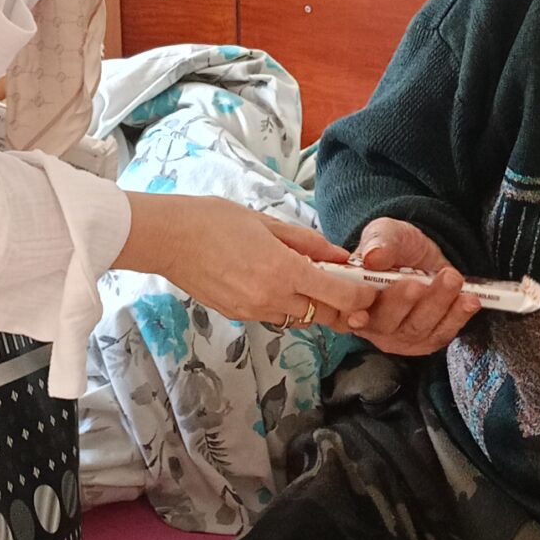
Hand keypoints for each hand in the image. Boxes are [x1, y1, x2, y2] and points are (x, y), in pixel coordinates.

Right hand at [121, 195, 371, 332]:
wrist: (169, 238)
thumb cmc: (215, 220)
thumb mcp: (268, 222)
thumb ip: (307, 242)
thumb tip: (339, 256)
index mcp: (284, 271)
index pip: (339, 295)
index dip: (361, 296)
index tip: (370, 289)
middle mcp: (272, 298)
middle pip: (324, 315)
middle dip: (340, 306)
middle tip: (347, 290)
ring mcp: (253, 311)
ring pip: (298, 319)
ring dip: (311, 307)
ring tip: (309, 283)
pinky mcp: (238, 315)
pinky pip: (274, 317)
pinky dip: (284, 306)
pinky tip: (277, 285)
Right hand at [348, 216, 482, 356]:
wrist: (420, 255)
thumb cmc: (393, 246)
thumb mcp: (384, 233)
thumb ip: (378, 242)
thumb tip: (373, 257)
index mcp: (351, 299)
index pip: (350, 312)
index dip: (358, 311)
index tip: (372, 296)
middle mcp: (372, 324)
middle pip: (387, 323)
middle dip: (406, 302)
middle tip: (420, 281)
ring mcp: (399, 337)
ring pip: (418, 329)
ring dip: (437, 304)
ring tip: (451, 279)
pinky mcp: (425, 340)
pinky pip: (441, 334)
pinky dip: (457, 317)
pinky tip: (469, 300)